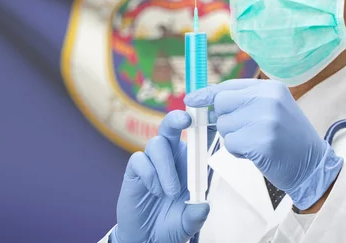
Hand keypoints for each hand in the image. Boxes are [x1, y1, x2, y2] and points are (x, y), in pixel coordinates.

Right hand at [113, 111, 210, 242]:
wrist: (147, 237)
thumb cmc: (172, 223)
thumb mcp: (189, 223)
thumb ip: (196, 215)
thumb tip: (203, 207)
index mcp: (189, 160)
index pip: (197, 135)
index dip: (202, 121)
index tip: (210, 114)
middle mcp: (171, 155)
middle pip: (171, 125)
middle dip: (178, 118)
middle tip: (186, 120)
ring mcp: (152, 161)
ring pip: (157, 143)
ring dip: (166, 167)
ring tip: (169, 193)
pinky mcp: (135, 169)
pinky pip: (140, 160)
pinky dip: (150, 175)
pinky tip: (154, 191)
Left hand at [184, 79, 342, 209]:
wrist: (313, 165)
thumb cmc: (287, 139)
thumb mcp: (271, 110)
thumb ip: (243, 101)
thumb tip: (204, 100)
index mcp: (270, 88)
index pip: (228, 86)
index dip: (207, 94)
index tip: (191, 99)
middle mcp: (268, 99)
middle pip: (221, 103)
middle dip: (224, 120)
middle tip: (243, 131)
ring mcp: (266, 119)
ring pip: (224, 125)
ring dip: (233, 138)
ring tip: (256, 142)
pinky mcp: (262, 141)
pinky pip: (231, 144)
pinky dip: (238, 152)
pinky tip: (256, 153)